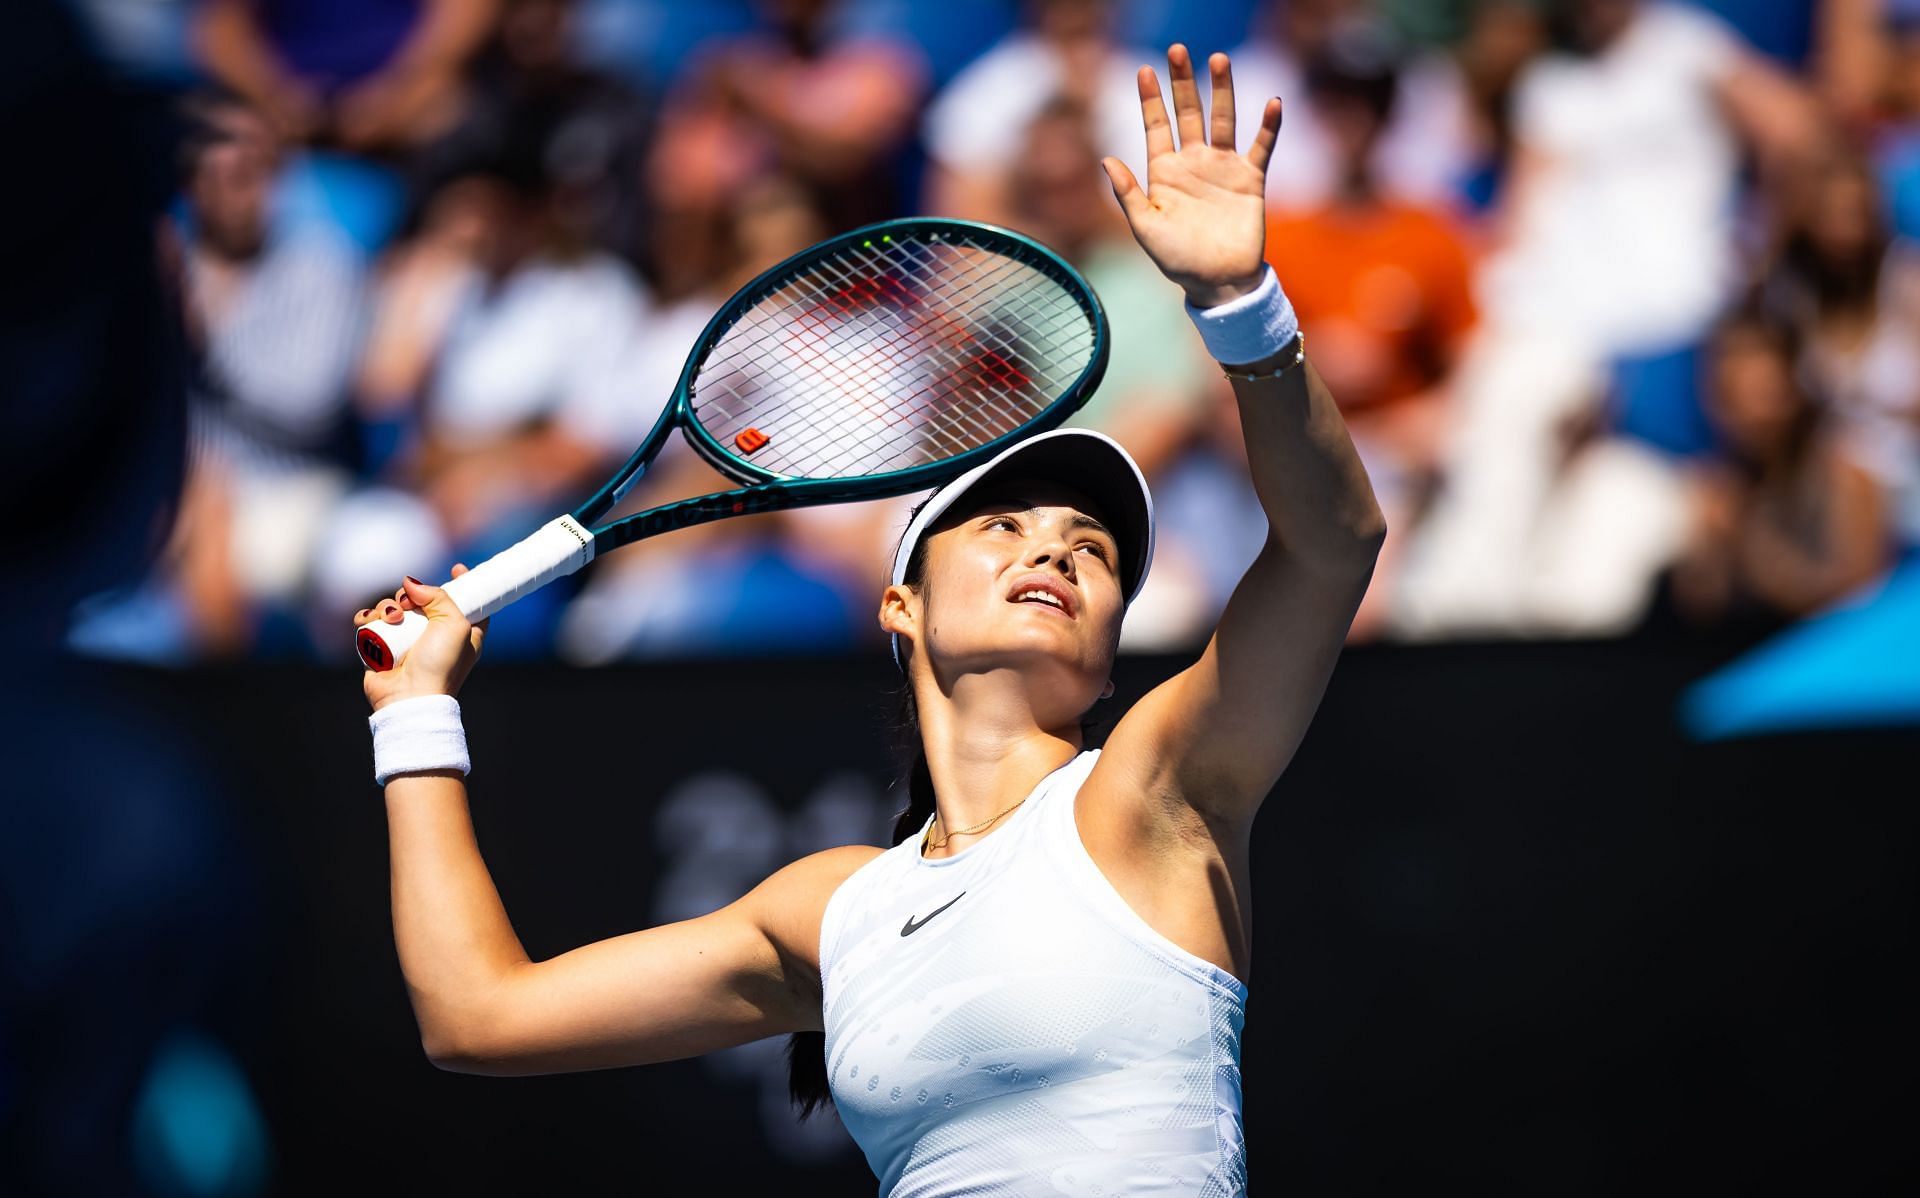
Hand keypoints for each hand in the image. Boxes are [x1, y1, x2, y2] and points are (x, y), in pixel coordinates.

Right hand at [355, 563, 487, 710]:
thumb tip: (411, 585)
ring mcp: (407, 641)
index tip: (455, 570)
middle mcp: (435, 636)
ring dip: (388, 606)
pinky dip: (369, 617)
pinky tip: (370, 620)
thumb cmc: (440, 665)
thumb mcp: (455, 625)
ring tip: (392, 618)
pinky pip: (372, 622)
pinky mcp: (381, 647)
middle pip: (423, 600)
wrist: (409, 698)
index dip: (462, 584)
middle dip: (413, 594)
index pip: (467, 602)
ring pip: (394, 608)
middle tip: (409, 603)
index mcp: (462, 633)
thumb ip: (439, 596)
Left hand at [1102, 46, 1280, 308]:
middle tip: (1178, 50)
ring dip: (1222, 91)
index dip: (1150, 99)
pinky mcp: (1250, 179)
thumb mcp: (1145, 228)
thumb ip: (1128, 193)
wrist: (1218, 282)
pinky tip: (1273, 103)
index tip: (1144, 69)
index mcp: (1165, 171)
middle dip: (1183, 82)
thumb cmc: (1177, 259)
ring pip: (1223, 119)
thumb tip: (1106, 159)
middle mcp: (1194, 162)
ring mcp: (1223, 167)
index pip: (1156, 126)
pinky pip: (1261, 146)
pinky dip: (1268, 126)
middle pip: (1188, 112)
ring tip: (1218, 59)